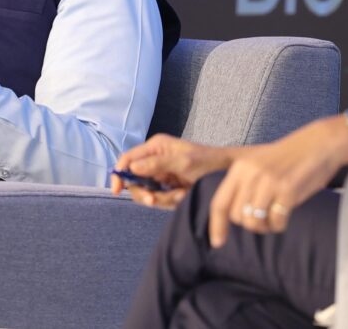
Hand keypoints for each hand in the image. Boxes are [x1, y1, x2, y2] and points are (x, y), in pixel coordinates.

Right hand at [111, 134, 236, 209]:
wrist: (229, 174)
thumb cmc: (208, 162)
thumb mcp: (183, 162)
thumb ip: (157, 164)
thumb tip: (132, 168)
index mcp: (155, 147)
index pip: (128, 159)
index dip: (119, 174)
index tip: (118, 190)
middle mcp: (154, 159)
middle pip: (134, 180)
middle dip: (144, 192)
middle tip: (154, 201)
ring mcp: (161, 174)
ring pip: (147, 192)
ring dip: (162, 198)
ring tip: (180, 195)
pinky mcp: (168, 187)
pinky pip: (160, 199)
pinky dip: (170, 201)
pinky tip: (183, 195)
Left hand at [208, 116, 347, 246]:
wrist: (318, 144)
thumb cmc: (288, 157)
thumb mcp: (257, 164)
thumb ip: (243, 184)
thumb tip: (233, 215)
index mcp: (240, 168)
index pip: (220, 202)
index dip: (216, 225)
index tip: (217, 242)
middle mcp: (251, 175)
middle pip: (237, 217)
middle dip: (249, 223)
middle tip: (263, 218)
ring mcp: (269, 183)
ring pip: (254, 222)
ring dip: (264, 227)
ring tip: (274, 218)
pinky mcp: (288, 191)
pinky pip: (276, 222)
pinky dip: (279, 225)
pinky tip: (285, 216)